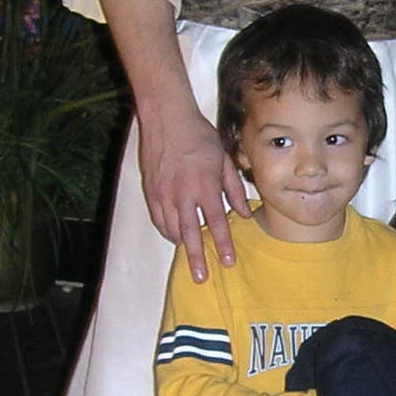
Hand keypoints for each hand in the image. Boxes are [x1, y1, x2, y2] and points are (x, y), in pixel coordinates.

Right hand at [138, 101, 247, 281]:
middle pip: (191, 235)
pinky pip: (159, 219)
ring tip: (190, 256)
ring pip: (172, 230)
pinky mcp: (150, 191)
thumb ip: (234, 189)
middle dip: (197, 258)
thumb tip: (244, 215)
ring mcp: (164, 194)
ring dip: (183, 245)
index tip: (227, 262)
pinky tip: (175, 235)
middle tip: (202, 277)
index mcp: (205, 186)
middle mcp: (183, 194)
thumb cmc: (200, 136)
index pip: (217, 223)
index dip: (223, 245)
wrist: (167, 118)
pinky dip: (168, 231)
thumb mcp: (224, 159)